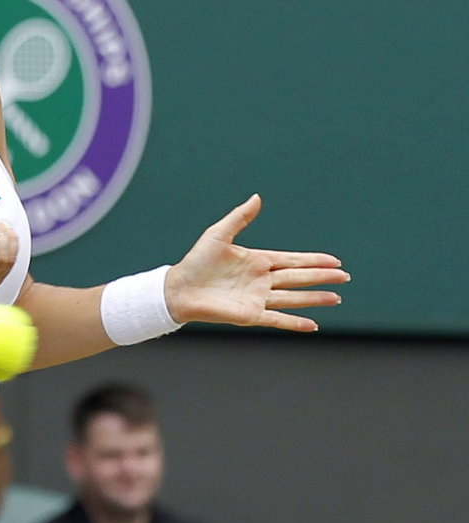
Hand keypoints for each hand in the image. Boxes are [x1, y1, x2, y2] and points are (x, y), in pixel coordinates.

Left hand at [165, 194, 348, 331]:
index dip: (314, 260)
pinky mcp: (250, 315)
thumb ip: (240, 218)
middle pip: (299, 278)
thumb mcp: (219, 235)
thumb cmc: (196, 262)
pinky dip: (294, 322)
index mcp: (257, 261)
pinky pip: (277, 319)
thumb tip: (257, 197)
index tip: (335, 261)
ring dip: (315, 298)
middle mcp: (261, 280)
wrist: (178, 289)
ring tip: (336, 298)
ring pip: (294, 298)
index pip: (293, 260)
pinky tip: (313, 324)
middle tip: (345, 277)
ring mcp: (257, 298)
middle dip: (322, 277)